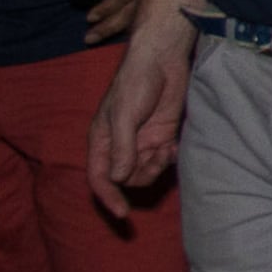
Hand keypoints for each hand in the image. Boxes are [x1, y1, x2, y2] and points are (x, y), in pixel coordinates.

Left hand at [80, 0, 162, 43]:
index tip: (90, 16)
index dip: (108, 6)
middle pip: (133, 11)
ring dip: (119, 29)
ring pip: (142, 15)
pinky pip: (150, 13)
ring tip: (98, 37)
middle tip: (89, 37)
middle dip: (110, 26)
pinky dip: (135, 24)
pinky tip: (122, 32)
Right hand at [88, 32, 190, 222]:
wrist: (163, 58)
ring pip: (146, 171)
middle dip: (140, 176)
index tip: (122, 213)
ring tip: (164, 151)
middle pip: (125, 178)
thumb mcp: (124, 115)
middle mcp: (120, 145)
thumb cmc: (136, 82)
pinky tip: (172, 148)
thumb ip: (122, 147)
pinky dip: (167, 160)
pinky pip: (162, 159)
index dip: (107, 197)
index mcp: (102, 140)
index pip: (99, 177)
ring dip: (156, 168)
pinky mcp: (163, 134)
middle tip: (155, 159)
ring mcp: (142, 140)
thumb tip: (119, 178)